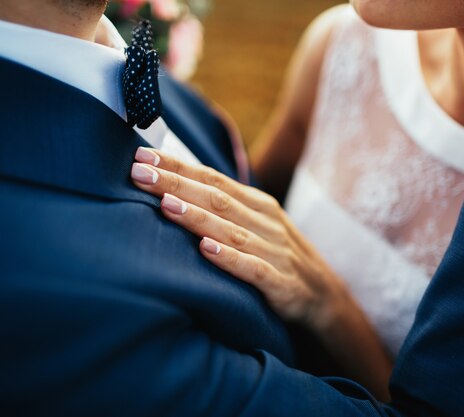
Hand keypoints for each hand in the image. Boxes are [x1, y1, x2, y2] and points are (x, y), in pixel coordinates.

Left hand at [130, 148, 352, 330]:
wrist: (323, 296)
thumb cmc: (276, 255)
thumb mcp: (255, 224)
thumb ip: (222, 207)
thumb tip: (174, 188)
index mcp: (257, 204)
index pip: (212, 178)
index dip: (178, 167)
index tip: (142, 156)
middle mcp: (265, 221)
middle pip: (216, 198)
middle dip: (176, 184)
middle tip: (140, 173)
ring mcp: (274, 251)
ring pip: (231, 230)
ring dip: (197, 217)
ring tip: (165, 205)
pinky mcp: (281, 283)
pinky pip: (253, 269)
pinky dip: (230, 258)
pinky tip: (207, 249)